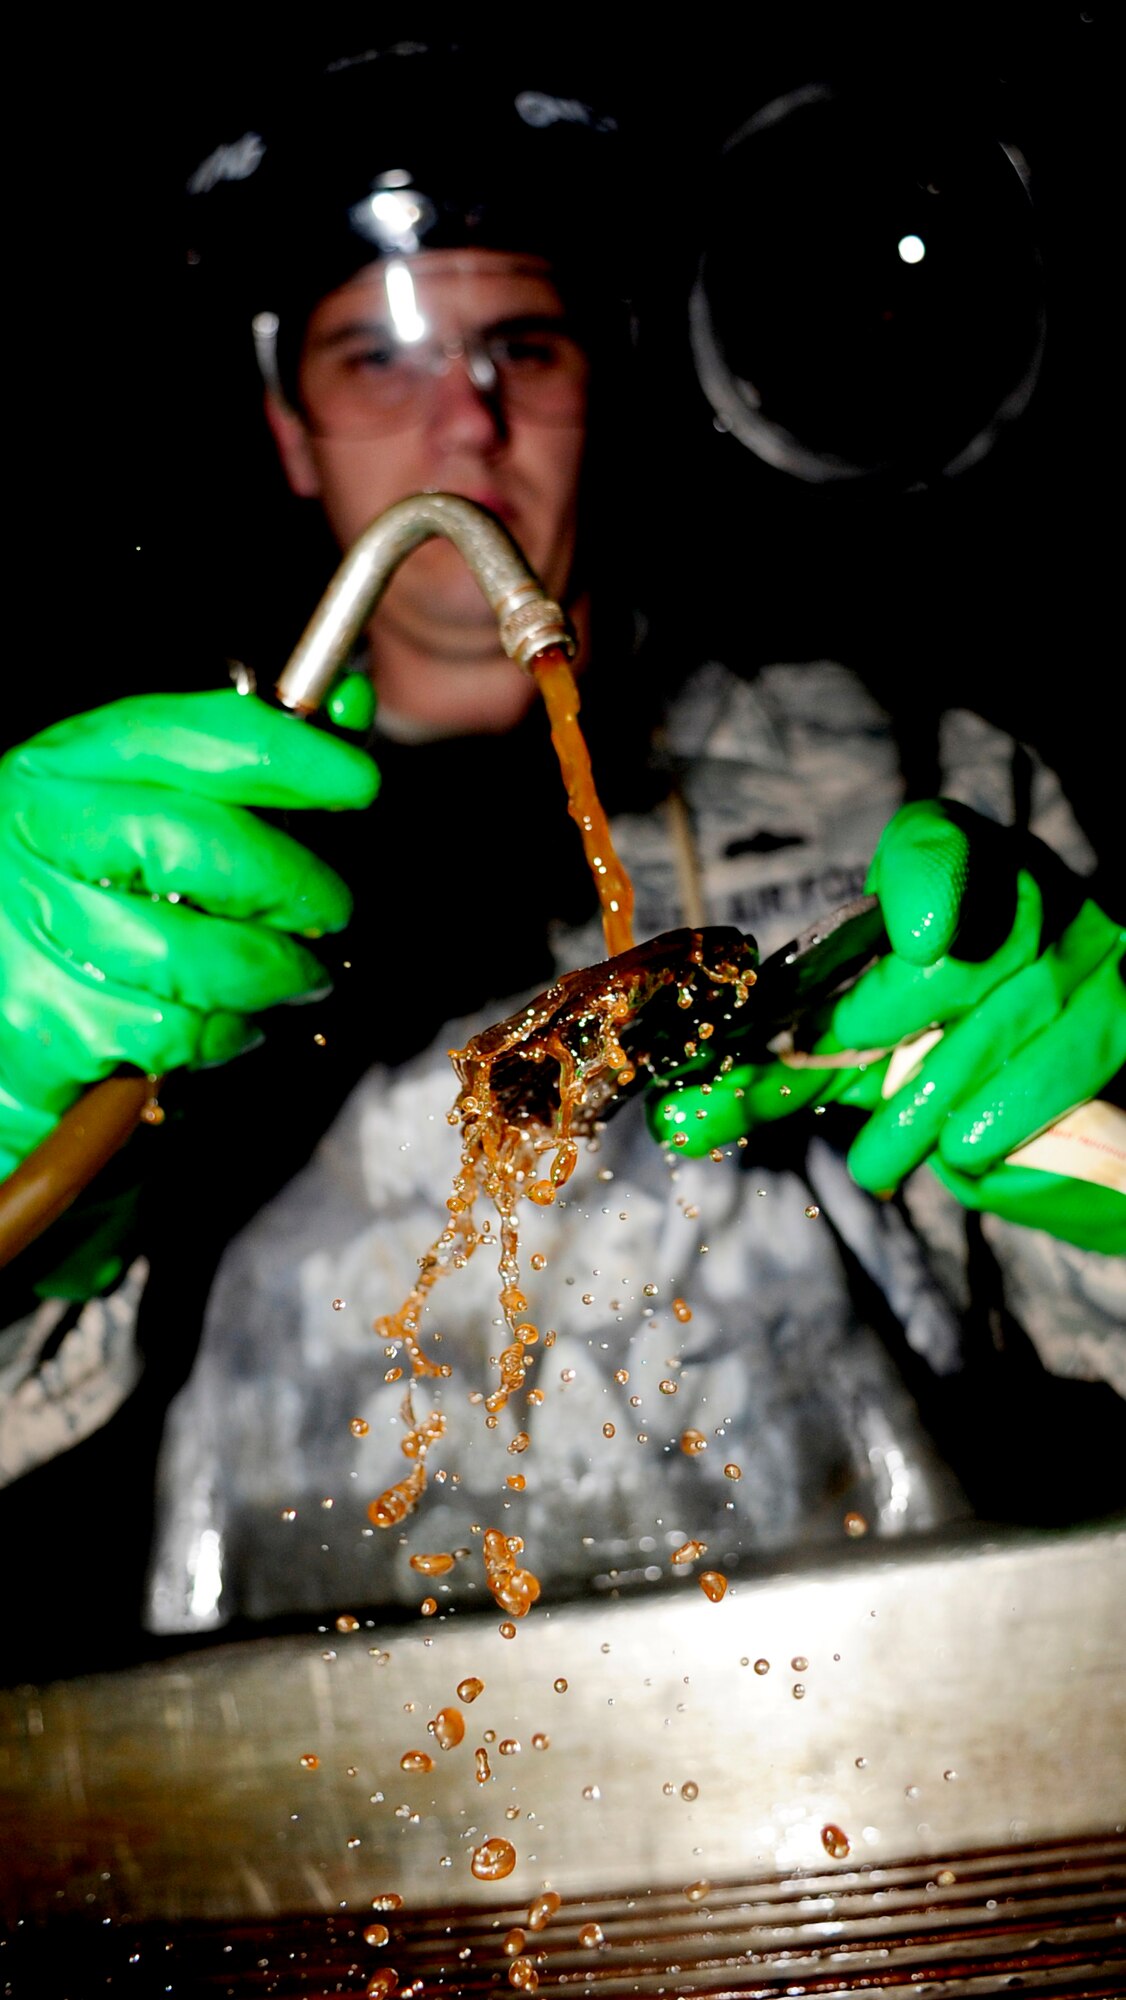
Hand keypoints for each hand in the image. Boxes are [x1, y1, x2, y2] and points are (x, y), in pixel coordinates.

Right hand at [0, 690, 378, 1177]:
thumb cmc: (82, 890)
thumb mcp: (146, 803)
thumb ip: (250, 760)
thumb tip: (349, 707)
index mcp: (67, 765)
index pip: (197, 736)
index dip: (292, 757)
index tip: (356, 782)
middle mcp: (35, 835)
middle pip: (206, 849)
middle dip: (295, 888)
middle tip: (330, 910)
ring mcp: (27, 930)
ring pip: (196, 957)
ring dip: (268, 975)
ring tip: (283, 975)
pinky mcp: (36, 1023)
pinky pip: (168, 1032)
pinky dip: (214, 1036)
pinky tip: (211, 1020)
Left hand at [649, 800, 1125, 1250]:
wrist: (1048, 1072)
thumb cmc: (933, 1039)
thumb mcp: (849, 1049)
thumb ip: (772, 1078)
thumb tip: (677, 1119)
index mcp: (951, 868)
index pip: (935, 844)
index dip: (925, 880)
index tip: (910, 937)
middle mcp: (1026, 893)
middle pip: (950, 956)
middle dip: (874, 1026)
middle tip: (818, 1074)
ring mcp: (1086, 951)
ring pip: (1000, 1022)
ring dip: (924, 1102)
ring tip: (874, 1160)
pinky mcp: (1122, 1015)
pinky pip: (1064, 1065)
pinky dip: (1002, 1114)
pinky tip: (963, 1148)